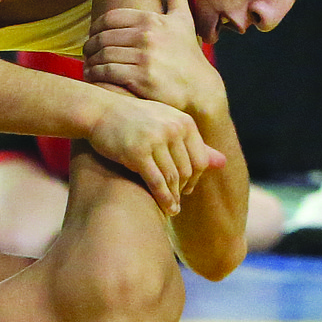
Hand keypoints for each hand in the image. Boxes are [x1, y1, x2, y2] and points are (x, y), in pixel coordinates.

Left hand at [83, 0, 223, 116]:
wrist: (200, 89)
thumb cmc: (188, 54)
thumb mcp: (183, 17)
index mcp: (151, 19)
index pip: (108, 19)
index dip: (96, 28)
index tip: (94, 36)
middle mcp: (147, 36)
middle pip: (102, 38)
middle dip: (90, 46)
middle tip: (88, 53)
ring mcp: (143, 58)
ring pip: (102, 55)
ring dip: (90, 61)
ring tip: (89, 65)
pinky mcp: (140, 79)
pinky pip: (106, 72)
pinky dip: (95, 75)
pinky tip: (94, 77)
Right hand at [87, 90, 225, 215]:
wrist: (98, 112)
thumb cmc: (132, 120)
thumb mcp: (166, 124)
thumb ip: (194, 144)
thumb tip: (224, 163)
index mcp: (183, 122)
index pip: (201, 159)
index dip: (196, 178)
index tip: (187, 189)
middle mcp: (173, 129)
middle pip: (187, 170)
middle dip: (183, 189)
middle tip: (177, 200)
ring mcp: (155, 140)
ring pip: (173, 178)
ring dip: (174, 197)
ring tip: (172, 210)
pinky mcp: (137, 152)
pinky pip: (157, 182)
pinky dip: (164, 198)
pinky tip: (165, 209)